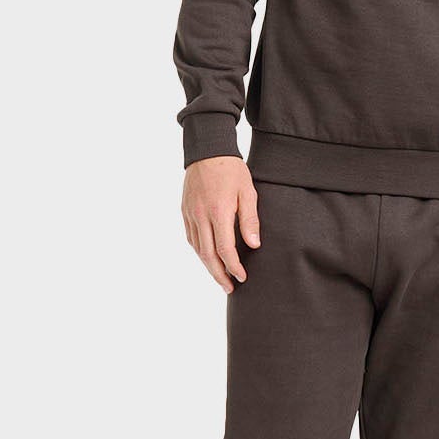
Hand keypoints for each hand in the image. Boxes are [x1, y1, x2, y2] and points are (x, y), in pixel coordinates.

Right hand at [180, 155, 260, 293]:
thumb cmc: (232, 170)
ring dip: (208, 266)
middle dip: (219, 275)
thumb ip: (250, 220)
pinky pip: (191, 237)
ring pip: (197, 248)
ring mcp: (190, 214)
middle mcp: (201, 216)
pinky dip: (199, 251)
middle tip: (229, 288)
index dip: (233, 267)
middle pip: (207, 255)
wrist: (207, 150)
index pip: (224, 249)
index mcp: (218, 211)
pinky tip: (208, 257)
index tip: (242, 277)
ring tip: (220, 277)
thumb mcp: (248, 192)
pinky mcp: (185, 211)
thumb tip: (253, 246)